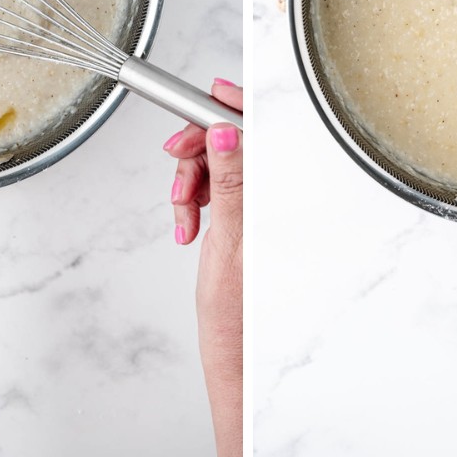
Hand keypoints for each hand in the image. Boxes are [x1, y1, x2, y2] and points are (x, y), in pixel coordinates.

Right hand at [164, 79, 242, 456]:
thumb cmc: (237, 313)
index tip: (202, 100)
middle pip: (232, 142)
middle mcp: (273, 198)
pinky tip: (189, 222)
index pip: (259, 131)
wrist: (233, 355)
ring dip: (193, 180)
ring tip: (184, 214)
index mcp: (278, 196)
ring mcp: (258, 208)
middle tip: (178, 168)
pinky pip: (216, 188)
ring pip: (219, 164)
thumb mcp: (228, 238)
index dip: (229, 107)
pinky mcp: (243, 219)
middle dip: (198, 150)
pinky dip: (195, 199)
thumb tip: (225, 130)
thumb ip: (230, 180)